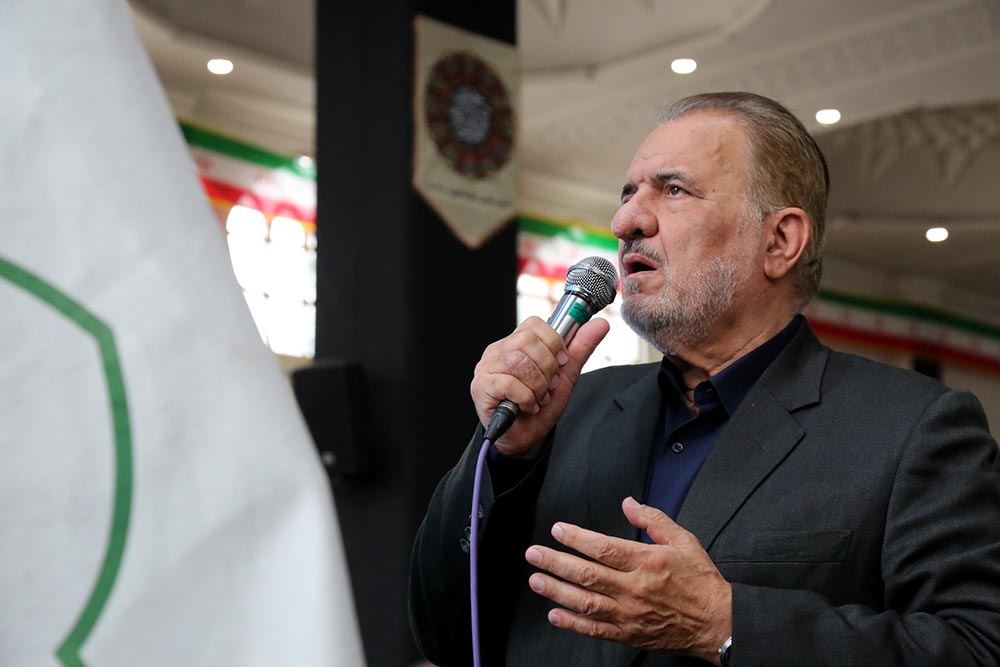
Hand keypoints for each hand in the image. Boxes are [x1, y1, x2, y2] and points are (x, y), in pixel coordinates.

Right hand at [471, 316, 608, 458]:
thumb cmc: (540, 406)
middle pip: (526, 341)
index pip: (533, 324)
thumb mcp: (565, 375)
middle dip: (547, 367)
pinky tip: (527, 406)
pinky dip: (526, 398)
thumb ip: (579, 349)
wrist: (526, 438)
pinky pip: (509, 383)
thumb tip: (600, 324)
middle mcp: (497, 352)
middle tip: (549, 386)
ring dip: (538, 385)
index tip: (560, 363)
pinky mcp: (481, 387)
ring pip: (518, 362)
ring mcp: (486, 368)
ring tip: (539, 397)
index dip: (553, 342)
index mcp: (514, 343)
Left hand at [524, 497, 731, 662]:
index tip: (558, 530)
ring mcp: (630, 614)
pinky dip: (573, 624)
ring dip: (557, 591)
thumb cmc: (701, 581)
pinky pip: (596, 630)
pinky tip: (555, 615)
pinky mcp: (630, 635)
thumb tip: (628, 503)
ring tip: (536, 581)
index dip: (577, 538)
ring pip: (586, 602)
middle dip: (556, 562)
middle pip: (587, 574)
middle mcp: (635, 588)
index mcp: (647, 562)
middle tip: (533, 554)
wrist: (719, 622)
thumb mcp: (684, 540)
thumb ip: (653, 520)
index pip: (604, 548)